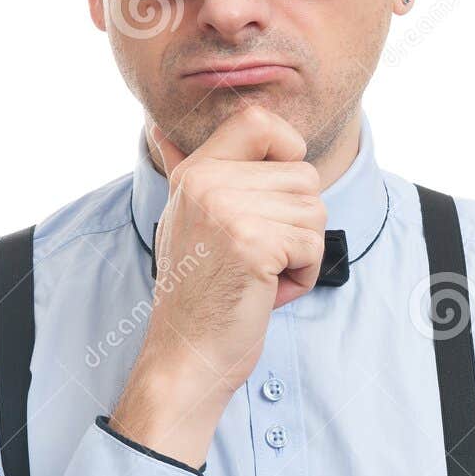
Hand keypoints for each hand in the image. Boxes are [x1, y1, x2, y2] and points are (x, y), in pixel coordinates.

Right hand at [108, 103, 325, 468]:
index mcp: (195, 172)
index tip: (275, 195)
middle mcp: (207, 183)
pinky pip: (313, 245)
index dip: (287, 150)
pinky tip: (266, 292)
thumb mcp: (184, 221)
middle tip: (259, 258)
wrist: (187, 355)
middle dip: (299, 224)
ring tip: (260, 276)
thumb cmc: (197, 294)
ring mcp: (228, 211)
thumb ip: (182, 171)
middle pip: (304, 176)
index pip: (259, 120)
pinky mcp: (253, 244)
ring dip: (301, 253)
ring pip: (315, 211)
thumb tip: (158, 130)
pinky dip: (302, 277)